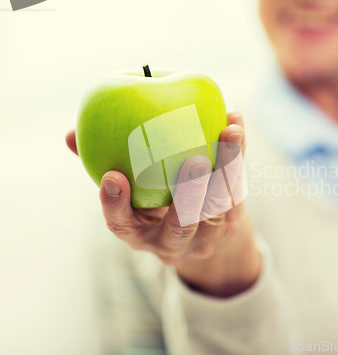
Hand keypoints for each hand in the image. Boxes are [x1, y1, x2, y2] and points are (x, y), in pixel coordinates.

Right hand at [66, 112, 259, 296]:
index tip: (114, 177)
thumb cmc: (150, 198)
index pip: (122, 226)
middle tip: (195, 162)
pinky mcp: (232, 225)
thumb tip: (71, 135)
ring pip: (219, 208)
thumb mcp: (127, 186)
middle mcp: (172, 242)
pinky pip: (237, 190)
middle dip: (190, 197)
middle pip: (182, 226)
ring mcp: (205, 237)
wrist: (197, 227)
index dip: (116, 205)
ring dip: (227, 169)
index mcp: (139, 233)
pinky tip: (235, 123)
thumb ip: (104, 161)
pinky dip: (238, 157)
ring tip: (230, 132)